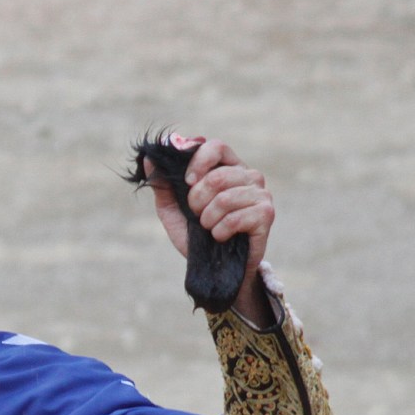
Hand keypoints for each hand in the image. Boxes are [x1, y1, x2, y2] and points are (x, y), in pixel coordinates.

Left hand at [149, 139, 275, 323]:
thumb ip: (162, 184)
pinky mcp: (266, 213)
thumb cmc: (196, 235)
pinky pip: (236, 217)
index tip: (186, 182)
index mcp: (226, 167)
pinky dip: (220, 231)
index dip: (198, 162)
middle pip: (217, 176)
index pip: (216, 146)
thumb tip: (148, 158)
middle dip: (197, 201)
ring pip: (225, 198)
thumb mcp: (173, 209)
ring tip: (209, 228)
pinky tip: (221, 237)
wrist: (215, 268)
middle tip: (197, 215)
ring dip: (208, 219)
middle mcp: (248, 175)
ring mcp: (260, 193)